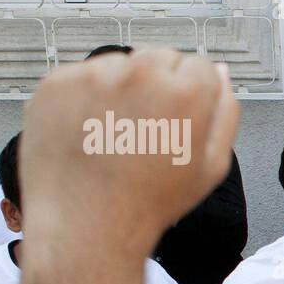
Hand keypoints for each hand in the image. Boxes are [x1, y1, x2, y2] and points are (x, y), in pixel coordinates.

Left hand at [19, 48, 237, 257]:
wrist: (86, 224)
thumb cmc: (149, 202)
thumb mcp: (211, 167)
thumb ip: (225, 113)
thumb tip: (220, 73)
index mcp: (184, 92)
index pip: (200, 66)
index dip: (194, 96)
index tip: (179, 121)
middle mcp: (139, 74)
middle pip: (160, 58)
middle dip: (159, 85)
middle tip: (147, 130)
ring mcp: (94, 76)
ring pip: (120, 65)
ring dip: (122, 88)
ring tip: (116, 134)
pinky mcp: (58, 83)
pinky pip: (83, 77)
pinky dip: (87, 98)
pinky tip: (91, 132)